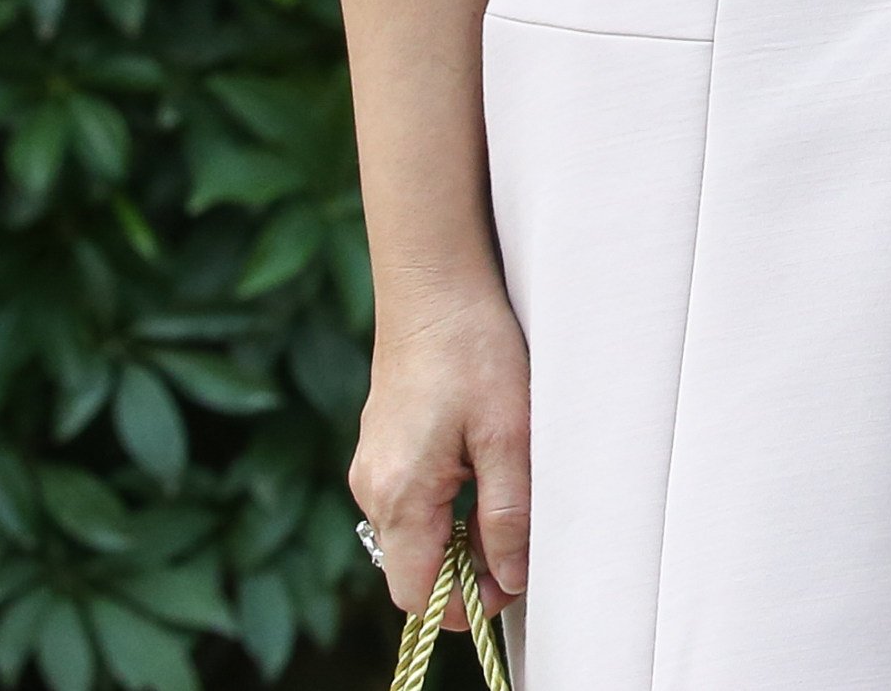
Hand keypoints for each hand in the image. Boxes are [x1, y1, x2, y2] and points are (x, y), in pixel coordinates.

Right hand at [351, 279, 531, 620]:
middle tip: (520, 534)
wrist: (434, 289)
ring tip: (504, 488)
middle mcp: (372, 491)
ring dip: (459, 533)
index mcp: (399, 495)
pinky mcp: (381, 450)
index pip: (416, 594)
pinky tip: (480, 466)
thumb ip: (507, 513)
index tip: (511, 581)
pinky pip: (409, 502)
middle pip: (414, 568)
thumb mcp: (507, 433)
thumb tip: (510, 579)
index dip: (464, 601)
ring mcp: (371, 470)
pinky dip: (445, 503)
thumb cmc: (474, 351)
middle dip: (466, 569)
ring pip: (414, 535)